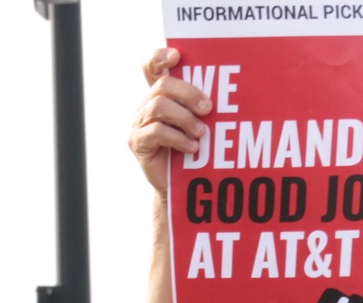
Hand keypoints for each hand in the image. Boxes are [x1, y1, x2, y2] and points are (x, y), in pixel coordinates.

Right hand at [129, 48, 210, 193]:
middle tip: (208, 108)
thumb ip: (202, 107)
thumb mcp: (199, 125)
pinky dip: (178, 138)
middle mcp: (146, 105)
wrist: (180, 186)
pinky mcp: (137, 142)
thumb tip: (224, 96)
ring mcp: (139, 123)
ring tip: (201, 133)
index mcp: (160, 96)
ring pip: (159, 106)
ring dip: (185, 118)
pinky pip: (156, 131)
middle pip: (163, 85)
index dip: (159, 57)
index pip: (151, 66)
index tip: (177, 56)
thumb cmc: (194, 152)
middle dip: (188, 94)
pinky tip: (193, 148)